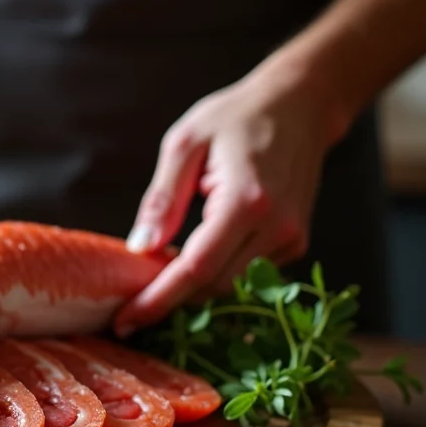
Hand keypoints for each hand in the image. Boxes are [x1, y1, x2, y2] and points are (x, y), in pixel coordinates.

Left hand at [113, 61, 348, 335]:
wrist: (300, 105)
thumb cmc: (236, 117)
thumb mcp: (185, 144)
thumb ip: (162, 199)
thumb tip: (140, 247)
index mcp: (246, 201)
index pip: (197, 268)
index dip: (159, 300)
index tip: (126, 321)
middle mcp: (276, 227)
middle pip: (215, 287)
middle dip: (171, 302)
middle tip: (128, 309)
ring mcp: (291, 238)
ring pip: (232, 286)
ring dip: (192, 291)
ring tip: (153, 285)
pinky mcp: (295, 241)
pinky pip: (247, 272)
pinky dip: (215, 274)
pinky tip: (189, 263)